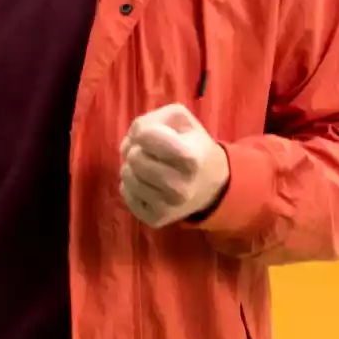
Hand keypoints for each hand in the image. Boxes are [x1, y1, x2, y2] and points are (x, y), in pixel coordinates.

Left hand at [118, 103, 229, 227]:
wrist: (212, 185)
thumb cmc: (193, 146)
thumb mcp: (181, 120)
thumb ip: (153, 118)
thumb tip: (131, 139)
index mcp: (190, 158)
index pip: (144, 135)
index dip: (142, 131)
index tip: (152, 134)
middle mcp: (179, 187)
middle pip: (133, 157)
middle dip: (137, 149)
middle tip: (150, 153)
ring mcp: (167, 207)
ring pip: (126, 176)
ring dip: (132, 167)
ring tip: (148, 166)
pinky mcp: (156, 219)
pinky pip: (126, 194)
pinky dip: (131, 185)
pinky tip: (148, 183)